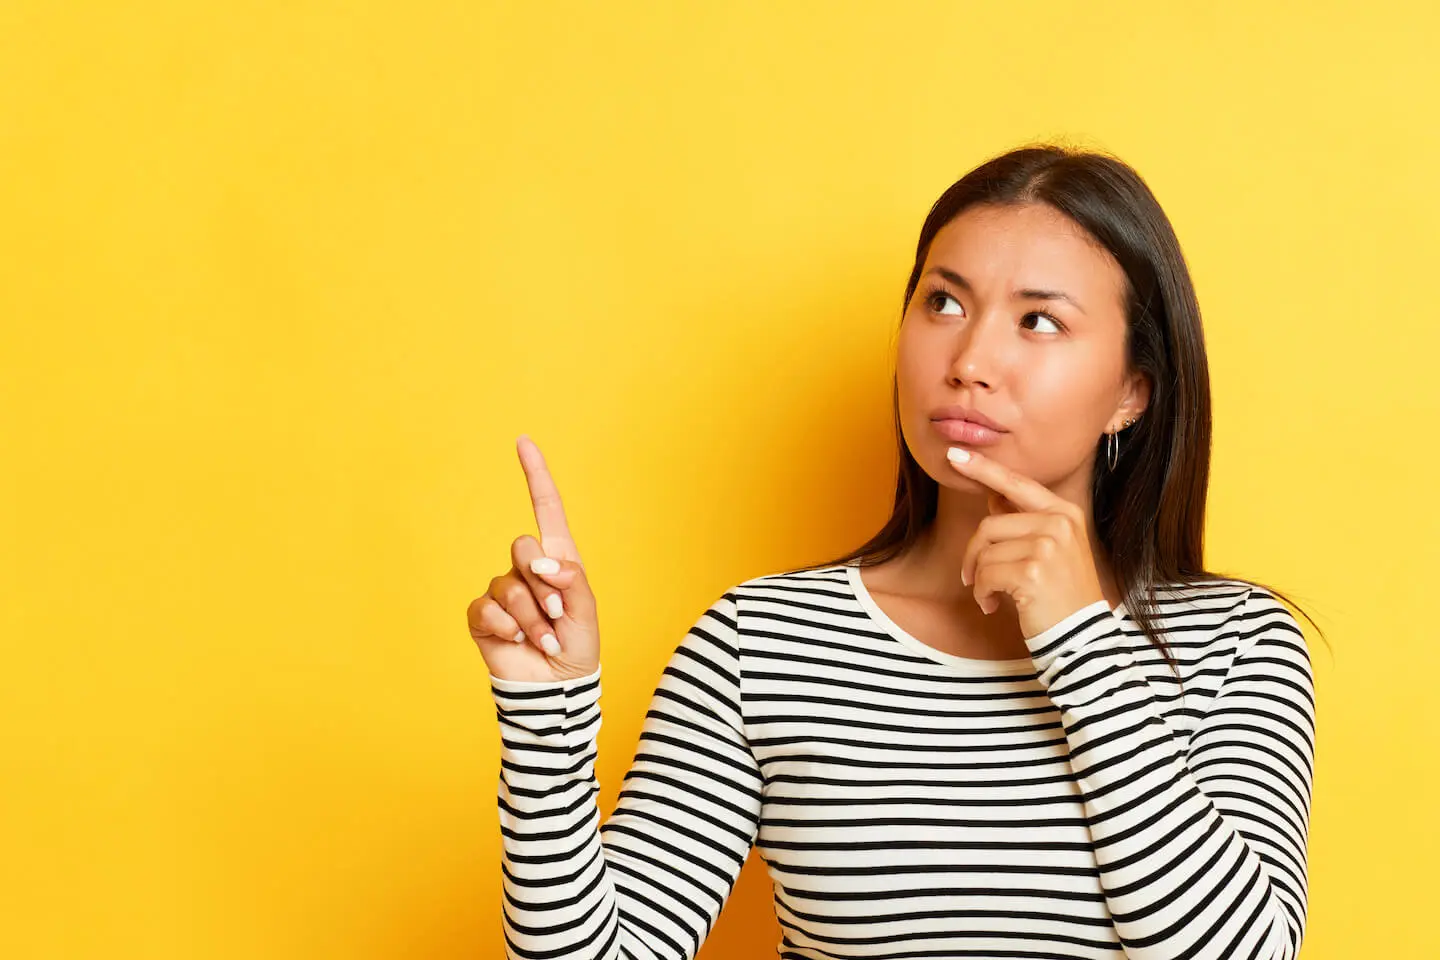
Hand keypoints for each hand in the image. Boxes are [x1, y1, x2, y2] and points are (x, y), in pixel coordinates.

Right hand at [465, 436, 599, 681]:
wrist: (554, 688)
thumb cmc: (575, 647)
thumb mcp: (585, 610)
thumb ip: (571, 579)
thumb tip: (542, 563)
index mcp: (557, 559)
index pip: (545, 508)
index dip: (535, 475)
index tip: (523, 441)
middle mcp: (526, 569)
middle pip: (522, 546)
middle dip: (544, 585)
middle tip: (556, 616)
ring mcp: (502, 591)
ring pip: (509, 585)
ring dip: (531, 618)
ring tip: (543, 640)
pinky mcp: (483, 615)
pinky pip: (488, 608)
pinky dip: (509, 628)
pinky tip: (518, 643)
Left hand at [946, 446, 1107, 639]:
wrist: (1082, 639)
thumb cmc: (1060, 596)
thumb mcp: (1050, 551)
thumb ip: (1023, 521)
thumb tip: (992, 496)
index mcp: (1064, 512)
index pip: (1016, 483)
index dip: (983, 469)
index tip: (954, 455)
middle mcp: (1059, 523)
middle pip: (990, 524)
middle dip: (974, 554)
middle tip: (973, 578)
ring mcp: (1048, 546)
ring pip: (985, 550)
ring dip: (978, 577)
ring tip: (990, 596)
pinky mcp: (1033, 571)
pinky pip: (986, 574)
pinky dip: (982, 593)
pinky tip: (993, 606)